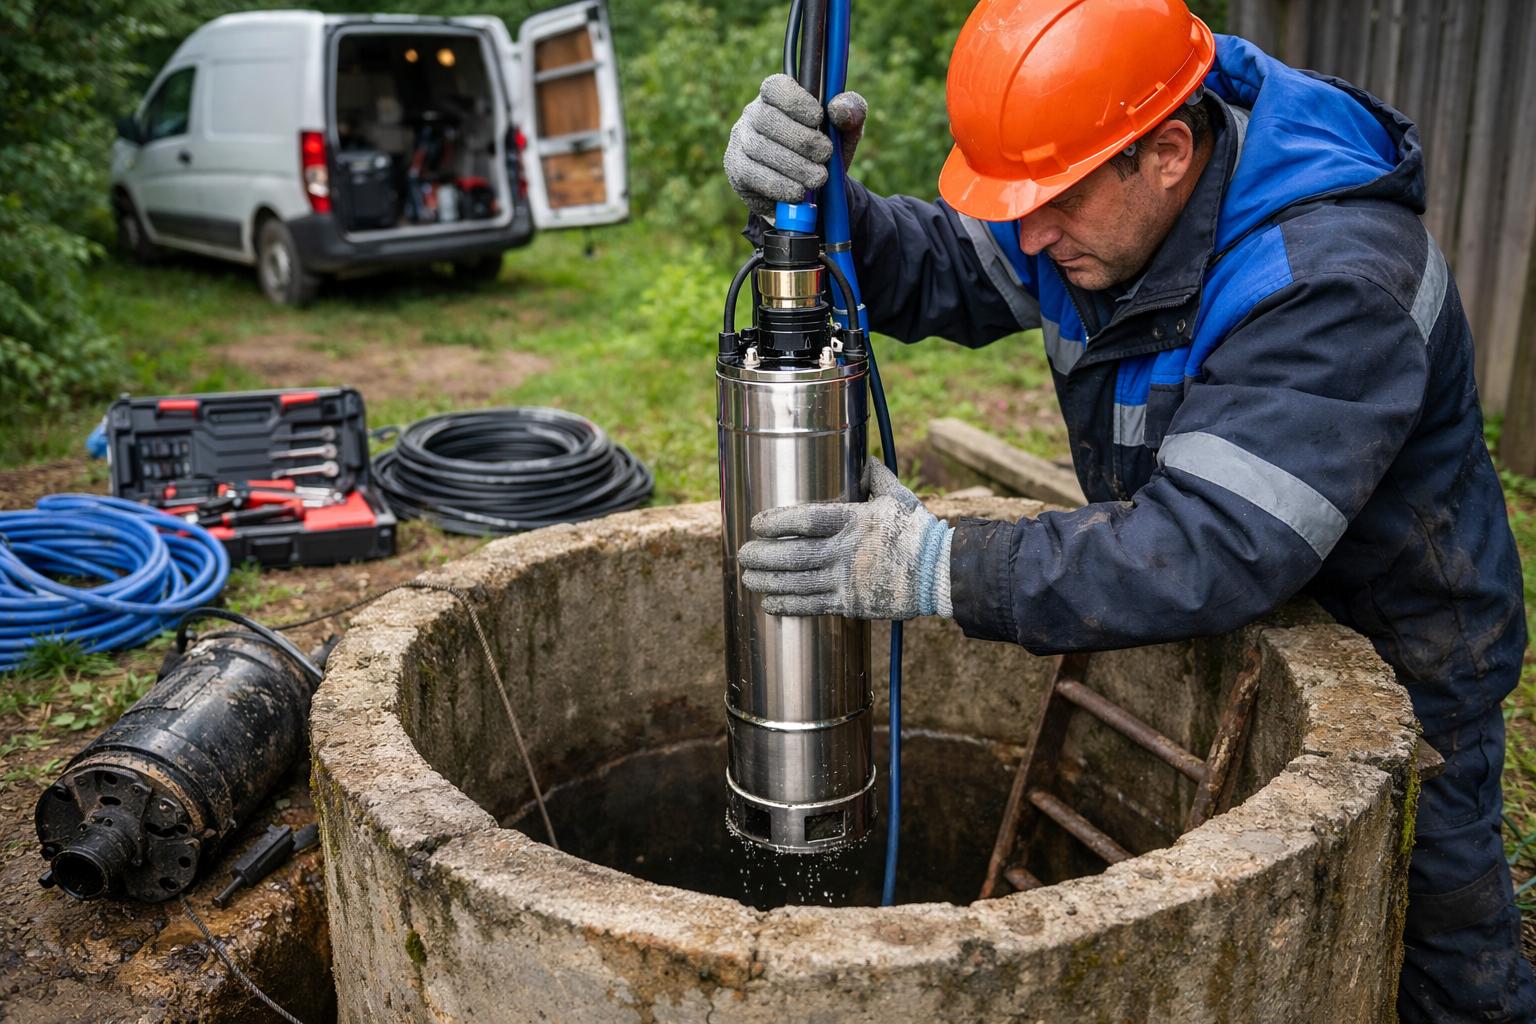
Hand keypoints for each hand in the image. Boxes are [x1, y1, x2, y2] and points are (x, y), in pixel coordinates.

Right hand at [724, 74, 867, 217]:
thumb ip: (851, 113)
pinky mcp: (736, 169)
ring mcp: (741, 141)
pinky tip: (798, 192)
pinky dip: (779, 185)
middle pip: (767, 118)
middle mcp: (753, 114)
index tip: (818, 118)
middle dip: (801, 139)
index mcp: (776, 96)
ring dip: (794, 165)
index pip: (775, 86)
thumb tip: (839, 108)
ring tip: (818, 178)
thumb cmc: (823, 152)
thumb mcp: (844, 132)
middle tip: (825, 154)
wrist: (808, 193)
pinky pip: (753, 174)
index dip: (796, 101)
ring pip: (760, 148)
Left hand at [737, 458, 951, 620]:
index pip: (805, 520)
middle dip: (762, 555)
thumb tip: (864, 460)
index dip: (776, 522)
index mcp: (854, 520)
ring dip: (768, 581)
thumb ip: (876, 477)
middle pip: (794, 555)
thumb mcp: (899, 496)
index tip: (757, 523)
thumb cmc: (918, 532)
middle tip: (743, 553)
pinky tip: (770, 603)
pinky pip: (813, 606)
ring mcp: (848, 580)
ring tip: (748, 578)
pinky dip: (789, 605)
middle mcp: (846, 551)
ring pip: (798, 583)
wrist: (941, 572)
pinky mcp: (852, 603)